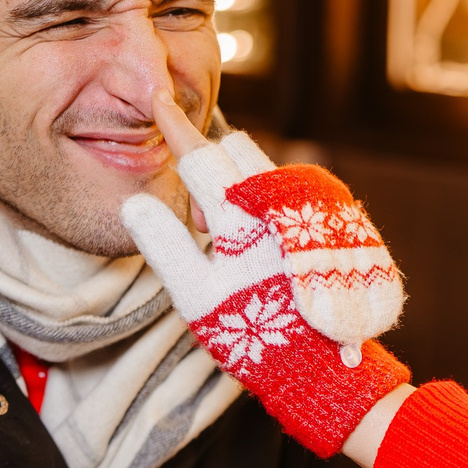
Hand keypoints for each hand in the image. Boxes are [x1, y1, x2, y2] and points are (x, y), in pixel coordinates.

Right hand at [119, 94, 411, 455]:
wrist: (328, 367)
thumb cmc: (254, 336)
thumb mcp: (199, 298)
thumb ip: (166, 246)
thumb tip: (134, 204)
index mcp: (242, 216)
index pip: (200, 156)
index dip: (176, 128)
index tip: (158, 101)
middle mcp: (281, 202)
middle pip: (235, 151)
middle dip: (207, 153)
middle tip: (194, 190)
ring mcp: (312, 208)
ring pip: (267, 166)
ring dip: (238, 170)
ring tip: (224, 209)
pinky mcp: (333, 221)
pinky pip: (292, 187)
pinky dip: (267, 191)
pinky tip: (259, 227)